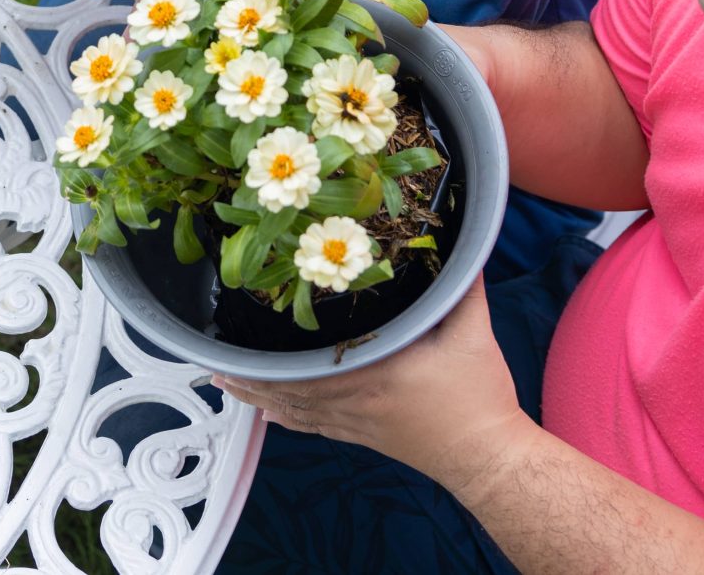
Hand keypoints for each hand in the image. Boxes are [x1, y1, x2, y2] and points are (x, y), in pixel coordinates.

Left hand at [213, 272, 531, 488]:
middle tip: (215, 365)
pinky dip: (286, 418)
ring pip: (294, 410)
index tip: (242, 339)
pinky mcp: (364, 436)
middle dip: (250, 377)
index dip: (272, 356)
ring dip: (258, 397)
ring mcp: (356, 421)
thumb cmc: (478, 398)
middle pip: (288, 388)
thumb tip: (460, 245)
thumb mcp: (473, 331)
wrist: (488, 458)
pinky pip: (314, 427)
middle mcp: (354, 399)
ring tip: (226, 386)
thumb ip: (462, 286)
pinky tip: (267, 415)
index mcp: (373, 369)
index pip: (310, 362)